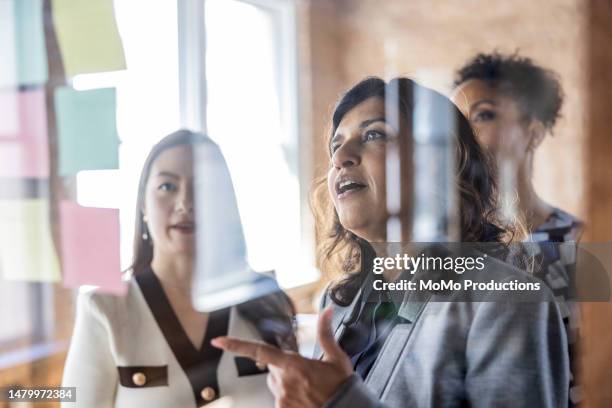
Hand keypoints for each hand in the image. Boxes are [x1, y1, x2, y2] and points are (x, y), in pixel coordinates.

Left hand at [211, 307, 353, 407]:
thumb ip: (325, 333)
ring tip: (309, 389)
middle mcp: (284, 383)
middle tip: (306, 375)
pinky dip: (289, 398)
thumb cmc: (342, 388)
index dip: (236, 345)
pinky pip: (280, 401)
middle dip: (284, 370)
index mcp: (293, 365)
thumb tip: (326, 311)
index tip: (218, 341)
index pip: (258, 352)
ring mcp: (282, 400)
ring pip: (276, 386)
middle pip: (272, 370)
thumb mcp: (336, 358)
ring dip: (287, 385)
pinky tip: (305, 400)